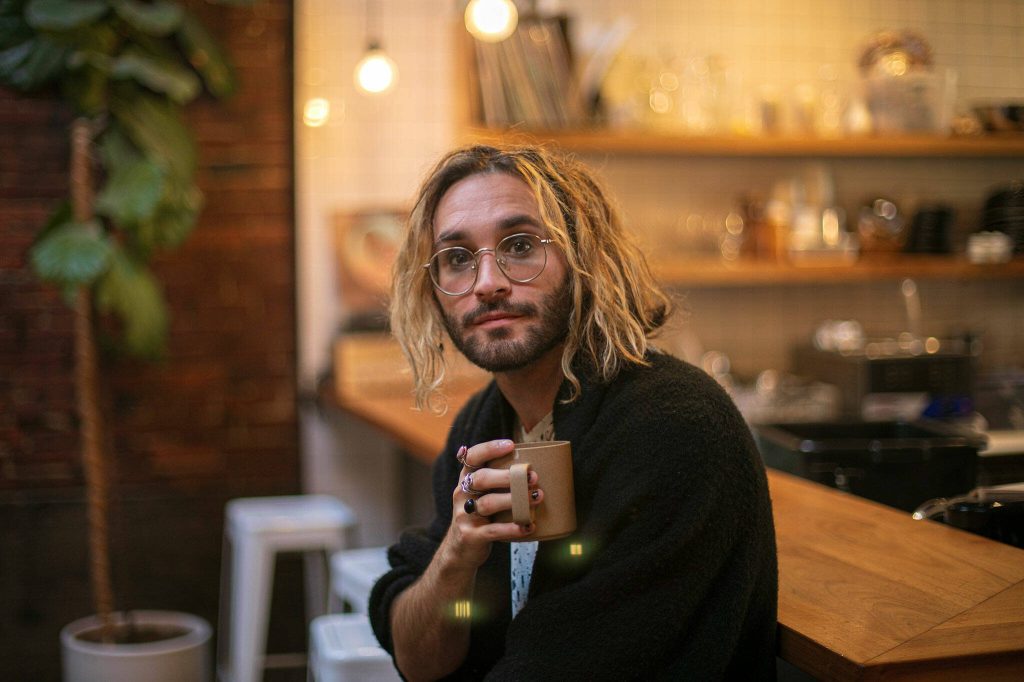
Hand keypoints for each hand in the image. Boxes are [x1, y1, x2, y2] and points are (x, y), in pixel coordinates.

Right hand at [442, 439, 543, 568]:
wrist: (460, 550)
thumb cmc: (481, 516)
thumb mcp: (481, 495)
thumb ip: (497, 481)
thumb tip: (535, 468)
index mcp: (466, 479)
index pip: (473, 457)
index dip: (490, 448)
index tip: (511, 445)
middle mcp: (461, 494)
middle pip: (482, 479)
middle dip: (508, 476)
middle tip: (533, 477)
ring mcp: (464, 515)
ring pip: (488, 504)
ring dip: (515, 500)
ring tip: (536, 498)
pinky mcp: (470, 535)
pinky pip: (493, 530)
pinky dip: (512, 529)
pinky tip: (528, 526)